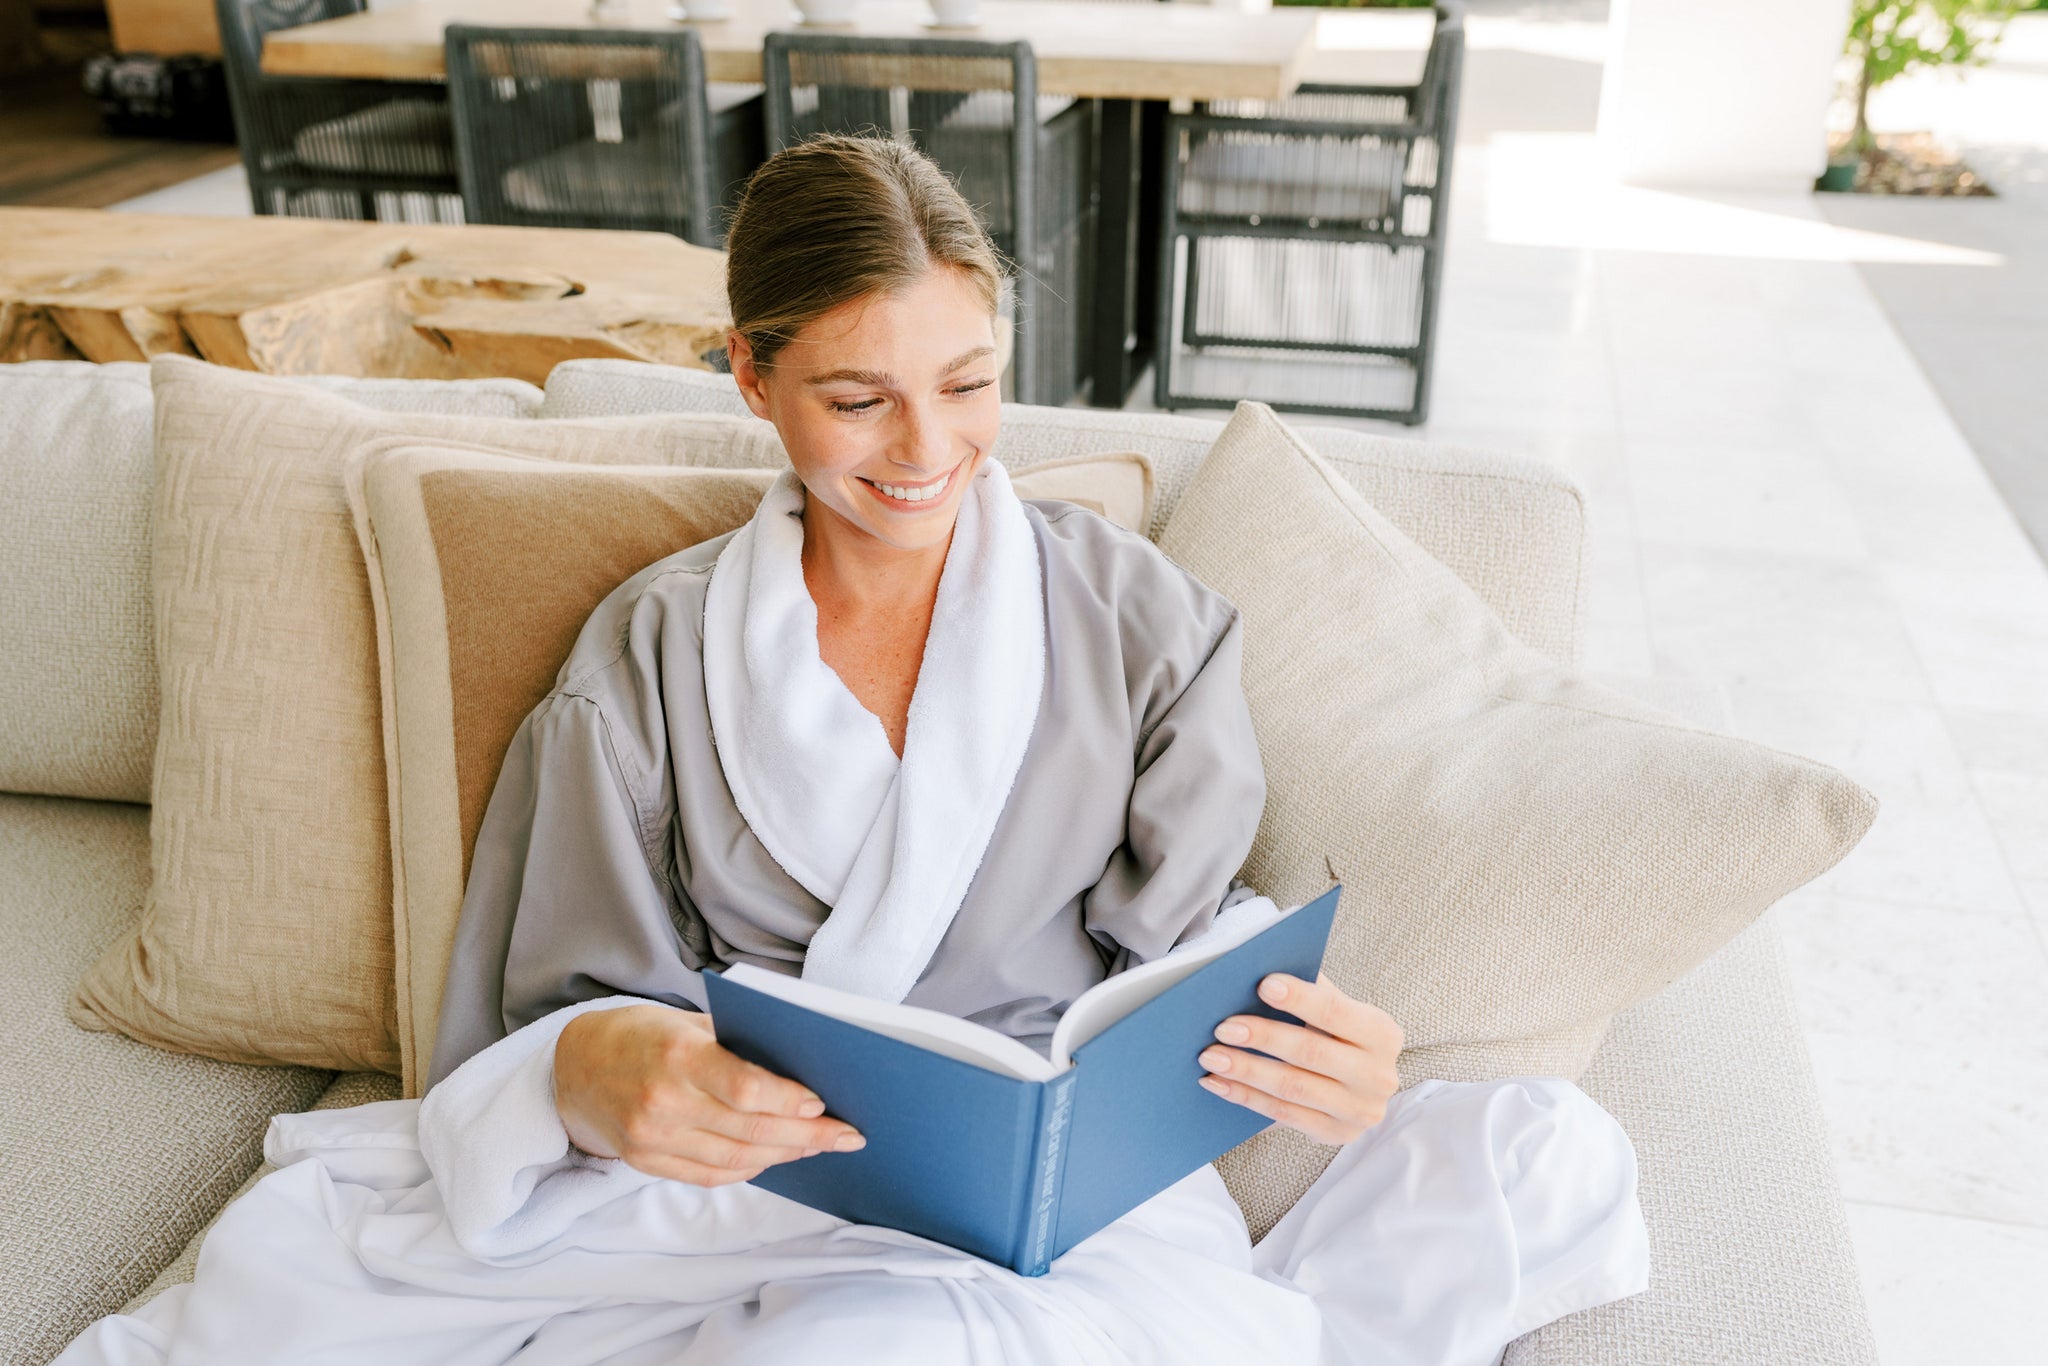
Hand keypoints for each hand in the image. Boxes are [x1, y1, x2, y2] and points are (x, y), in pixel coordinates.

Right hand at [553, 1003, 864, 1186]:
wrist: (573, 1066)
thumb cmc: (643, 1034)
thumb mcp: (687, 1021)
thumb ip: (738, 1045)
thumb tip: (802, 1069)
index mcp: (677, 1055)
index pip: (746, 1088)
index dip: (790, 1101)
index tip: (824, 1104)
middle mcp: (662, 1101)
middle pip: (749, 1130)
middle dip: (806, 1135)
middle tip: (846, 1135)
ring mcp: (650, 1138)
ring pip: (735, 1158)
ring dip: (785, 1155)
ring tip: (819, 1147)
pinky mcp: (644, 1162)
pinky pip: (709, 1175)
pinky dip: (749, 1168)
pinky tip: (776, 1158)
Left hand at [1198, 973, 1402, 1145]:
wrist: (1360, 1087)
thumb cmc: (1338, 1036)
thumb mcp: (1338, 1012)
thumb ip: (1311, 992)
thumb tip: (1258, 966)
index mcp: (1382, 1034)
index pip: (1336, 1012)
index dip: (1299, 998)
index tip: (1262, 984)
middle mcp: (1378, 1076)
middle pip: (1311, 1053)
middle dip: (1263, 1038)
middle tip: (1223, 1027)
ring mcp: (1359, 1111)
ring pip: (1293, 1087)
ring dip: (1246, 1070)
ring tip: (1210, 1056)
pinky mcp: (1336, 1135)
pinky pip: (1283, 1114)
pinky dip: (1245, 1096)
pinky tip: (1217, 1082)